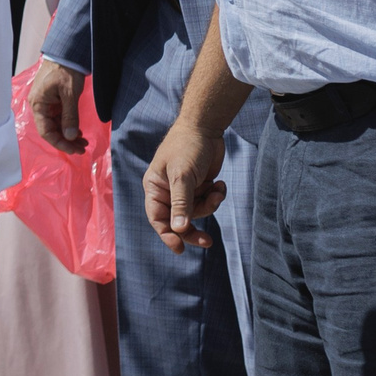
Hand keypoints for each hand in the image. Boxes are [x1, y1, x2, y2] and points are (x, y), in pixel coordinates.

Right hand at [28, 59, 85, 154]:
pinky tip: (79, 131)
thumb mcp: (70, 94)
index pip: (46, 131)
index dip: (59, 143)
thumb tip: (69, 137)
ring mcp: (46, 104)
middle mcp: (39, 106)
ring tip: (84, 142)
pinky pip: (59, 118)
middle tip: (83, 148)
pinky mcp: (53, 101)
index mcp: (38, 104)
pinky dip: (68, 126)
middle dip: (66, 141)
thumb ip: (69, 116)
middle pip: (51, 130)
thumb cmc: (66, 71)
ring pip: (56, 125)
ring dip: (68, 135)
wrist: (67, 53)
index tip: (74, 150)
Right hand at [142, 118, 228, 252]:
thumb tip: (179, 229)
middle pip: (178, 220)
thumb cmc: (187, 147)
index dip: (167, 235)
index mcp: (155, 188)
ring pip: (197, 211)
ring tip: (218, 191)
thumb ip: (181, 203)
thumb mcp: (183, 176)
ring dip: (210, 205)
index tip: (180, 249)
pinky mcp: (200, 185)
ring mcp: (185, 189)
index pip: (158, 218)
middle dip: (193, 229)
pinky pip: (208, 200)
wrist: (205, 126)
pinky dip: (216, 195)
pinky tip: (220, 184)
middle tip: (207, 242)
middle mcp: (168, 191)